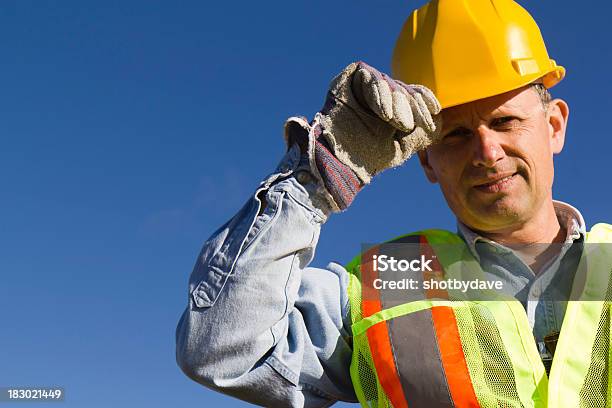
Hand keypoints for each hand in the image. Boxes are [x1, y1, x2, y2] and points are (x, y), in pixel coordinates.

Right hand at [316, 61, 441, 183]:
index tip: (435, 109)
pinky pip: (366, 74)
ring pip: (386, 81)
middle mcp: (376, 95)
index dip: (424, 98)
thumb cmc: (369, 159)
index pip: (411, 93)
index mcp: (390, 108)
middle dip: (410, 104)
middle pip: (401, 87)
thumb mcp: (403, 146)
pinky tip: (384, 112)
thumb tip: (440, 119)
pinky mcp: (345, 81)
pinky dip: (377, 91)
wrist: (340, 163)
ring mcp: (360, 87)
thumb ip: (422, 132)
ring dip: (394, 100)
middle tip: (410, 124)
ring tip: (396, 121)